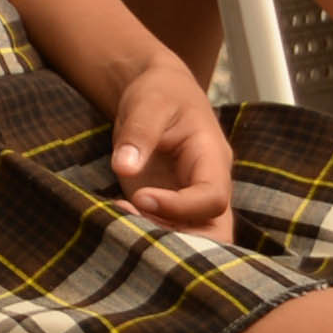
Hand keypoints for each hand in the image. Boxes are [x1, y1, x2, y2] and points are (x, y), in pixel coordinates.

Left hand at [102, 56, 234, 236]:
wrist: (157, 92)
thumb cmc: (158, 93)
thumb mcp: (148, 103)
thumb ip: (139, 133)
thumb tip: (124, 168)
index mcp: (212, 159)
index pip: (212, 198)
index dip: (179, 206)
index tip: (140, 197)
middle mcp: (209, 185)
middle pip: (215, 232)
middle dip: (178, 240)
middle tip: (131, 222)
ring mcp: (191, 200)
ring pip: (195, 240)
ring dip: (159, 240)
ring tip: (119, 217)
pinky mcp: (171, 207)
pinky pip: (170, 233)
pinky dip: (146, 233)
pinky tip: (117, 216)